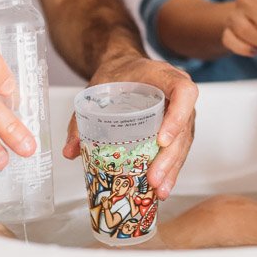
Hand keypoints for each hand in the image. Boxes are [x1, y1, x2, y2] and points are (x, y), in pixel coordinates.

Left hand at [62, 53, 197, 199]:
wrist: (124, 67)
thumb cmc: (118, 74)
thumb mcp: (97, 89)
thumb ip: (82, 119)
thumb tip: (71, 151)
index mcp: (164, 76)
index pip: (184, 92)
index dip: (177, 116)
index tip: (161, 140)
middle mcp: (179, 94)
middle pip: (185, 126)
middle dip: (170, 156)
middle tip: (153, 178)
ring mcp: (182, 112)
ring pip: (184, 142)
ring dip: (172, 168)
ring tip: (159, 190)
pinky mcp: (179, 128)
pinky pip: (179, 148)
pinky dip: (171, 168)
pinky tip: (161, 186)